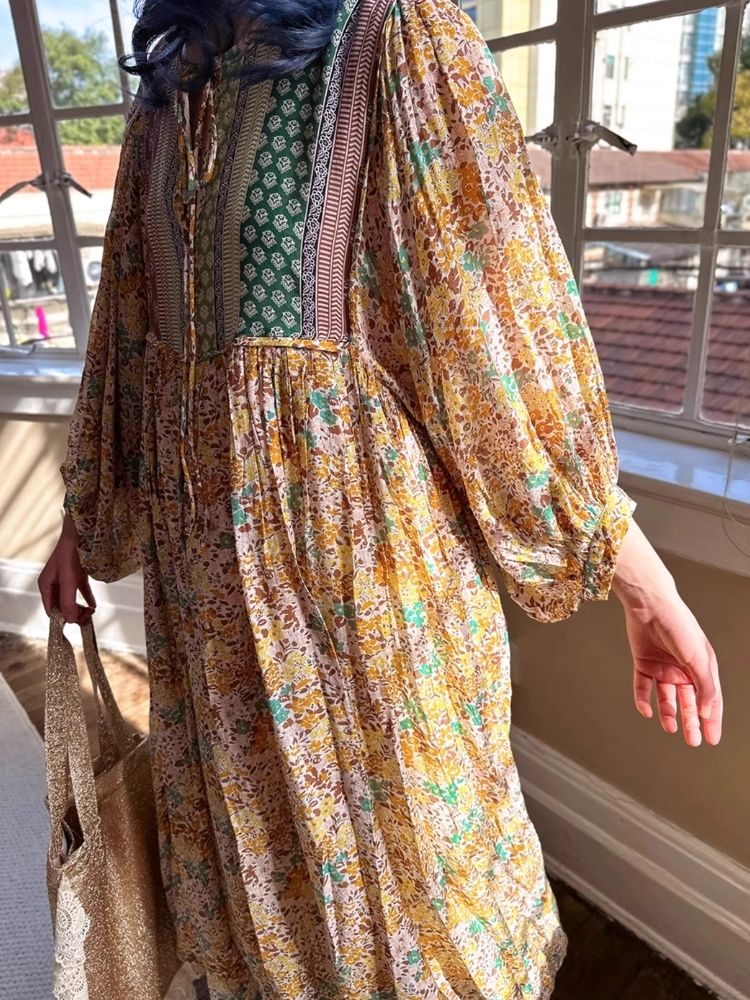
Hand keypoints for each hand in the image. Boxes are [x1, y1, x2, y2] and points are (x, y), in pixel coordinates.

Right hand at [38, 514, 96, 624]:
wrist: (82, 534)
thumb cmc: (71, 554)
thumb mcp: (69, 580)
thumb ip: (68, 601)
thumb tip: (71, 620)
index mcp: (46, 585)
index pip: (51, 609)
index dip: (63, 618)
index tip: (77, 621)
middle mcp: (53, 583)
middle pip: (61, 605)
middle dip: (74, 613)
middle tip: (87, 616)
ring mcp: (65, 579)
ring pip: (71, 599)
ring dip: (81, 607)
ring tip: (91, 611)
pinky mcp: (76, 575)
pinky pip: (81, 591)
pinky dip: (87, 598)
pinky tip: (93, 605)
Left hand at [611, 515, 721, 746]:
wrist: (650, 606)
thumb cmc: (679, 626)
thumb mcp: (698, 659)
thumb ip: (705, 687)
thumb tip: (705, 712)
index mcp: (702, 666)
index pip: (709, 699)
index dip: (712, 719)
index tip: (712, 738)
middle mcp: (683, 668)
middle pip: (688, 701)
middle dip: (691, 722)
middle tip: (693, 741)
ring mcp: (663, 666)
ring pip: (666, 697)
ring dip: (669, 713)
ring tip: (670, 728)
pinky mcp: (643, 662)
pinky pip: (643, 687)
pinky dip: (644, 700)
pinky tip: (646, 711)